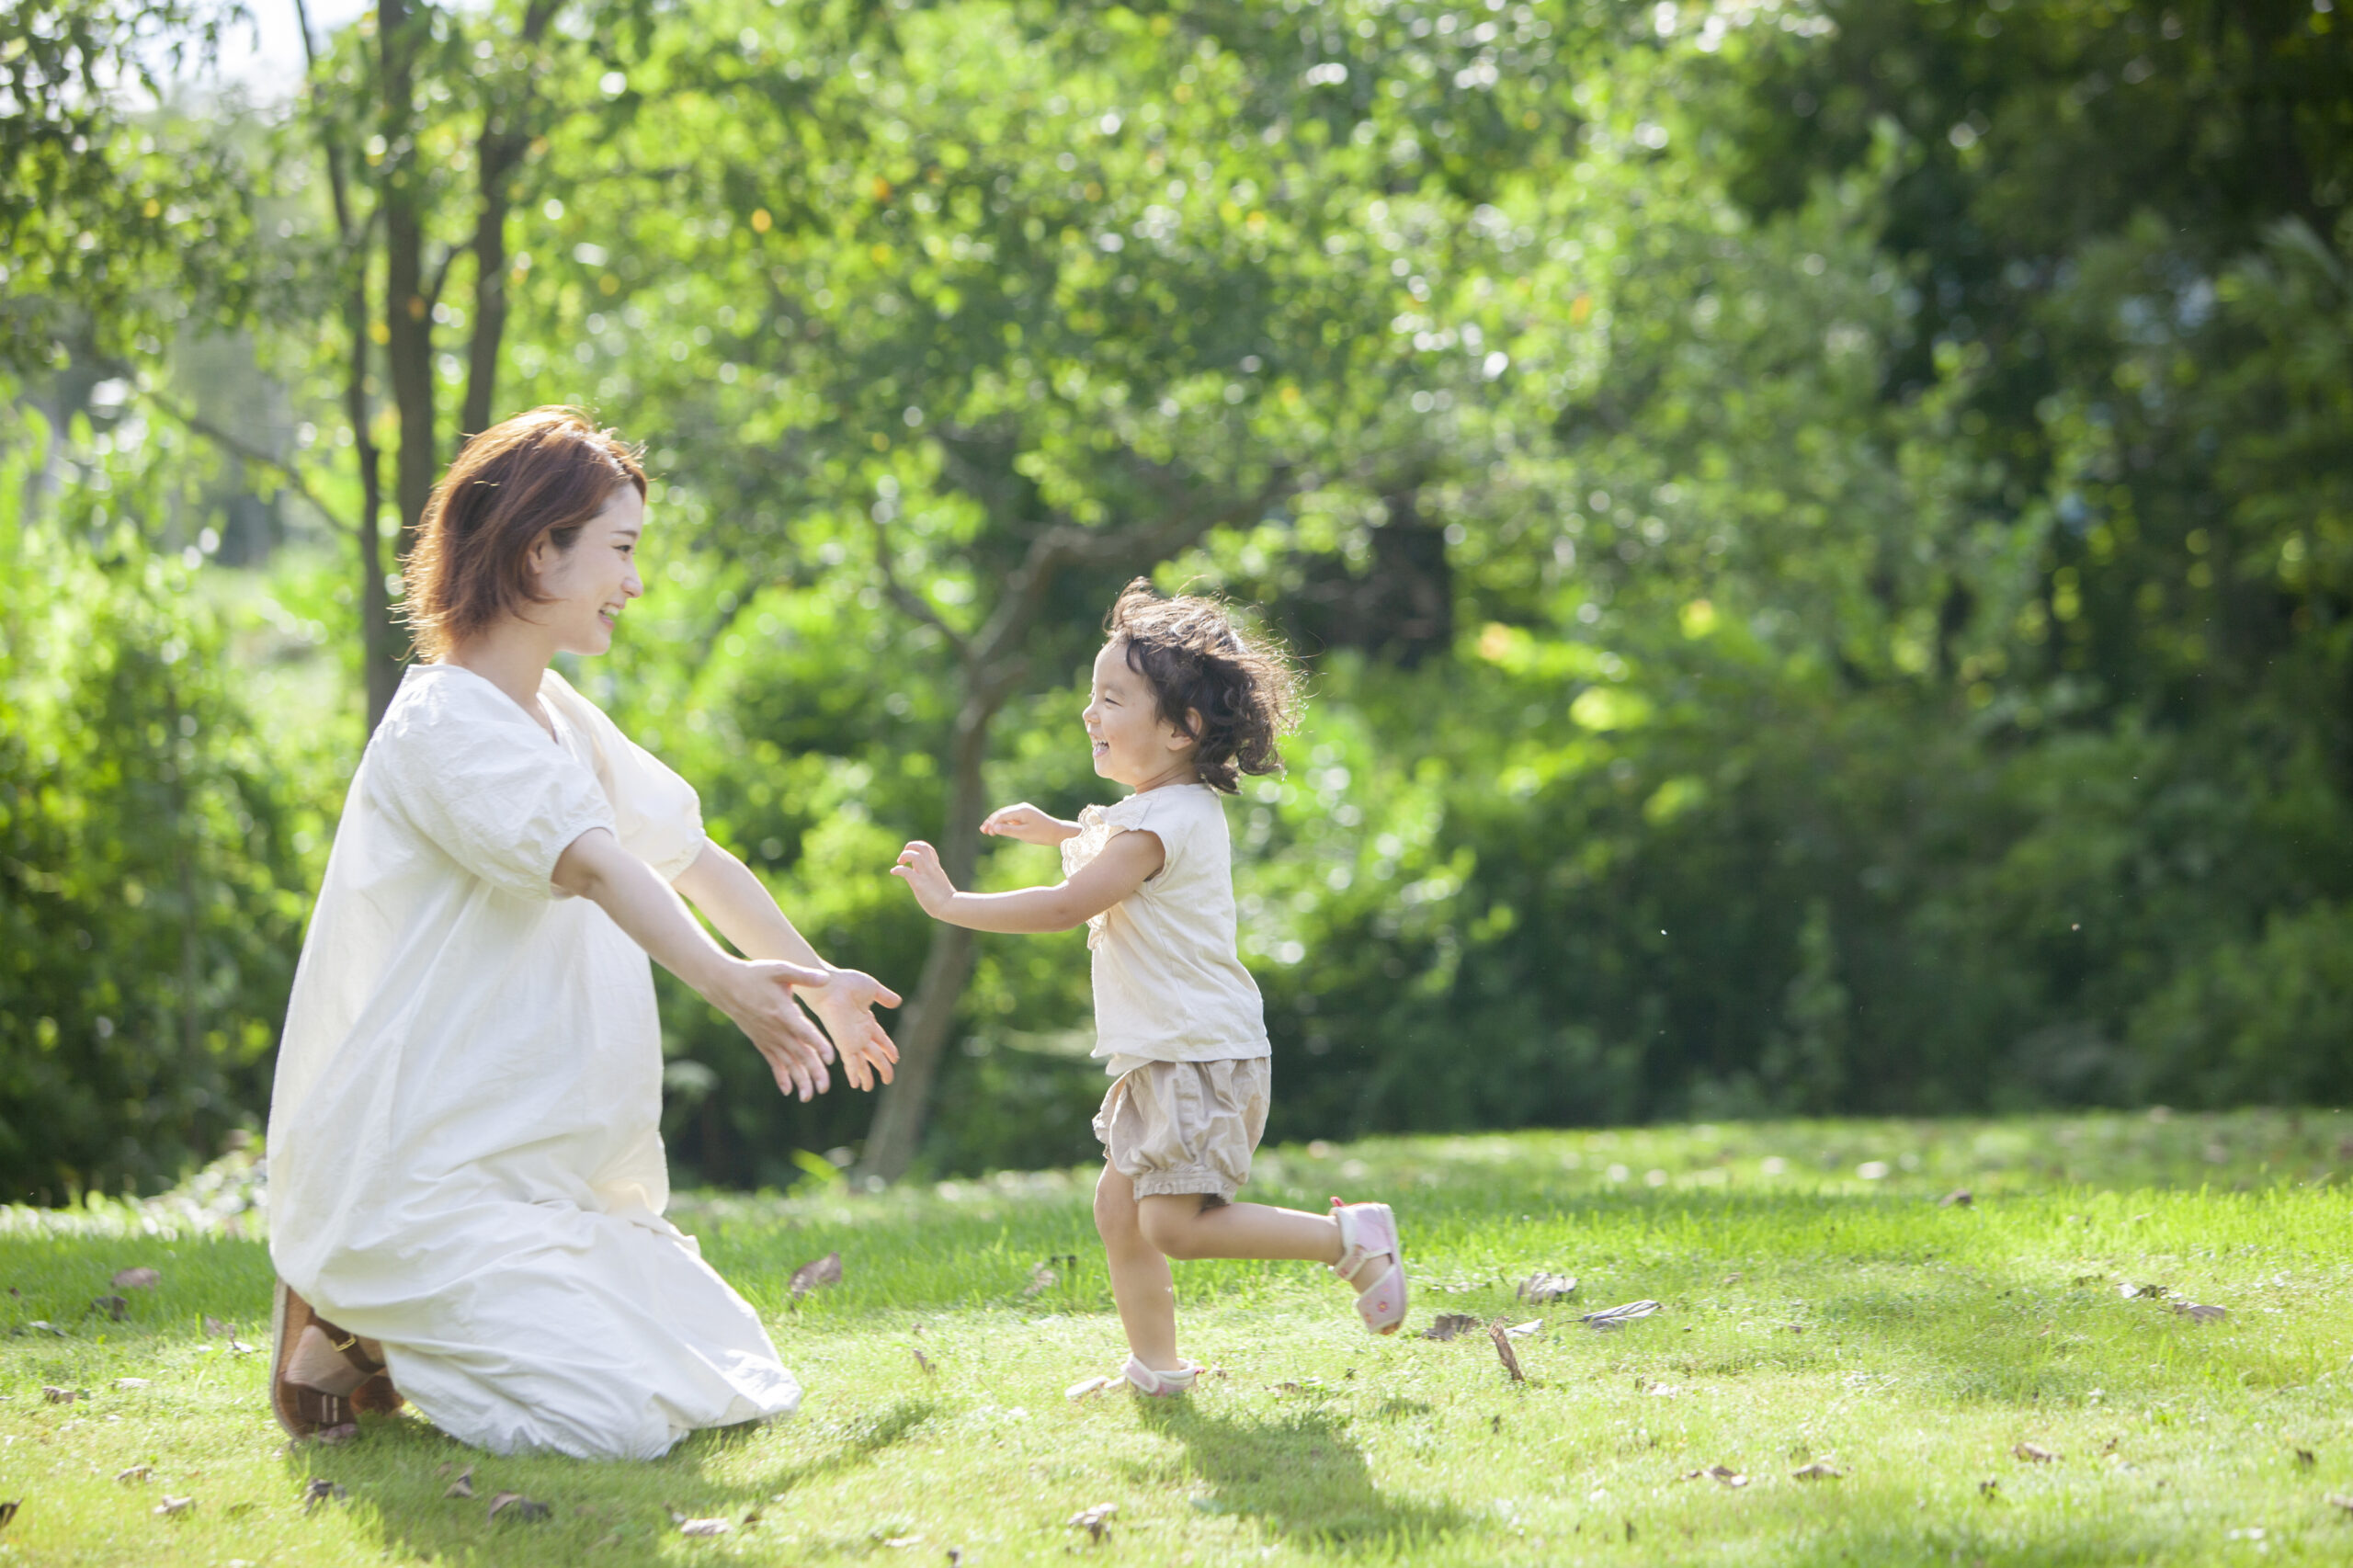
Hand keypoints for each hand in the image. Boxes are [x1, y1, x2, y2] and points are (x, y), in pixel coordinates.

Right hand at [713, 957, 835, 1101]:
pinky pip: (772, 1061)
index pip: (803, 1032)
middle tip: (825, 1088)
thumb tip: (827, 979)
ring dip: (799, 1079)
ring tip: (809, 1096)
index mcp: (783, 1011)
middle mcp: (776, 1029)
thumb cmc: (755, 974)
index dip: (818, 1044)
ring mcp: (767, 1037)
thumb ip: (804, 976)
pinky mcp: (760, 1041)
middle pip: (798, 1053)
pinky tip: (788, 1091)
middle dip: (813, 1071)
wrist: (725, 985)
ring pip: (787, 1062)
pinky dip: (780, 1076)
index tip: (831, 1058)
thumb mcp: (780, 969)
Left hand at [803, 967, 904, 1091]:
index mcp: (867, 1019)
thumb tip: (898, 1002)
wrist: (829, 986)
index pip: (881, 1039)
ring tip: (869, 1088)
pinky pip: (851, 1063)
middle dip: (882, 1066)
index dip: (889, 1048)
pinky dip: (855, 1073)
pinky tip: (856, 1085)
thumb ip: (885, 997)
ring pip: (864, 1062)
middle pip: (875, 1054)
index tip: (896, 1057)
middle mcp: (860, 1032)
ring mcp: (852, 1039)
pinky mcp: (844, 1044)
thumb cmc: (847, 983)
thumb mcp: (872, 989)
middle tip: (888, 1079)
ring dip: (868, 1075)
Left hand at [891, 840, 956, 916]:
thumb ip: (932, 879)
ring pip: (914, 855)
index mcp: (936, 868)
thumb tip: (923, 882)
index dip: (918, 849)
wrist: (951, 907)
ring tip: (900, 862)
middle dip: (911, 846)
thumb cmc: (947, 901)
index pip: (928, 849)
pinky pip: (906, 871)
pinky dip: (897, 869)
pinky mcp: (919, 883)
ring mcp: (925, 875)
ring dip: (904, 855)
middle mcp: (931, 868)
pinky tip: (893, 872)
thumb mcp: (939, 885)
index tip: (912, 858)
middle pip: (922, 846)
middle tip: (904, 857)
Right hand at [979, 802, 1075, 844]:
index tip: (987, 832)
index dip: (993, 823)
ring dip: (997, 822)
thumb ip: (1008, 830)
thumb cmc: (1041, 834)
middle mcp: (1021, 808)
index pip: (1002, 815)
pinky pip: (1012, 818)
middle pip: (1002, 813)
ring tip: (987, 830)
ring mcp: (1024, 811)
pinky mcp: (1026, 816)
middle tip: (982, 830)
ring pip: (1006, 815)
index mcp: (1021, 810)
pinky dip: (1004, 823)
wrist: (1057, 832)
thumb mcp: (1023, 834)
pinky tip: (999, 829)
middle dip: (992, 821)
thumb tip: (994, 827)